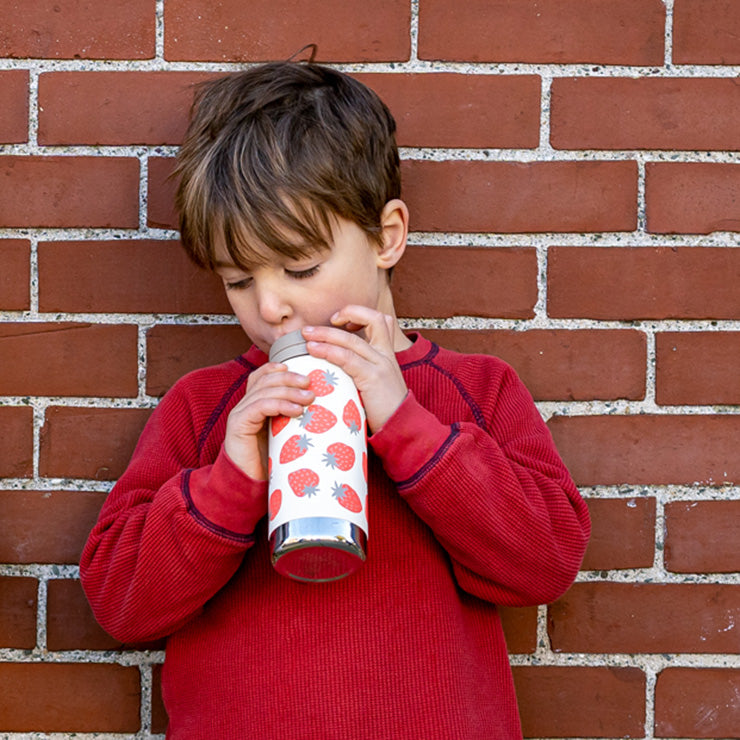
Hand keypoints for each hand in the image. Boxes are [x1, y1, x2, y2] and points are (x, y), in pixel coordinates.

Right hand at [224, 363, 314, 479]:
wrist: (249, 485)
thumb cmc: (272, 462)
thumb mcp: (287, 435)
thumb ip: (296, 418)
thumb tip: (328, 408)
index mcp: (254, 404)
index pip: (263, 376)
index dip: (279, 369)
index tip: (302, 370)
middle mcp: (244, 405)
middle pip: (265, 379)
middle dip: (289, 378)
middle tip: (310, 383)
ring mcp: (239, 414)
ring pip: (264, 390)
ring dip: (289, 390)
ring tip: (309, 397)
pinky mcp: (238, 425)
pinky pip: (258, 406)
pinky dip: (279, 404)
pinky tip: (296, 410)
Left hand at [302, 306, 408, 432]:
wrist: (402, 427)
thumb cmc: (384, 409)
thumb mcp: (376, 383)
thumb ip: (361, 370)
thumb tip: (334, 368)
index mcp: (387, 353)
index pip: (381, 320)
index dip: (360, 313)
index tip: (338, 321)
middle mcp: (386, 354)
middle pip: (370, 319)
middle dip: (340, 316)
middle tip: (312, 328)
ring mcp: (381, 364)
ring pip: (352, 339)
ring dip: (325, 334)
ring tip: (306, 336)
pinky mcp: (373, 377)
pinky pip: (347, 358)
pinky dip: (328, 351)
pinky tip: (314, 350)